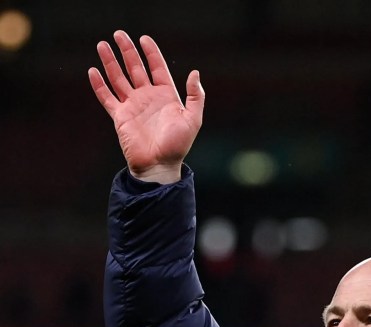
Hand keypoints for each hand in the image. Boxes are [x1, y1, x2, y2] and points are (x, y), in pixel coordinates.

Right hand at [88, 31, 203, 182]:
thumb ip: (195, 97)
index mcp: (166, 96)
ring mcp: (133, 106)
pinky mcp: (120, 117)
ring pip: (119, 78)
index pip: (157, 68)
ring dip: (111, 62)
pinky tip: (93, 71)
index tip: (144, 39)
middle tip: (119, 34)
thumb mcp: (192, 120)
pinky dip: (99, 85)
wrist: (158, 166)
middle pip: (136, 68)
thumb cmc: (177, 146)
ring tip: (103, 45)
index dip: (151, 53)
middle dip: (127, 51)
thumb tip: (195, 73)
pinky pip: (107, 97)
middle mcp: (148, 98)